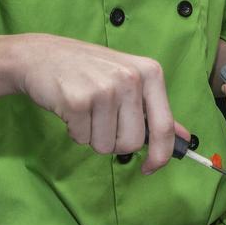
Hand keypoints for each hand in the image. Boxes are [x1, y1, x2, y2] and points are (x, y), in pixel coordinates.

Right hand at [14, 35, 180, 173]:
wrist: (40, 56)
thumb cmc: (88, 70)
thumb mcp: (129, 78)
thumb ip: (156, 109)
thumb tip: (185, 137)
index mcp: (150, 73)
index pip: (164, 126)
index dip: (161, 155)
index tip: (151, 168)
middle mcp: (130, 78)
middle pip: (133, 142)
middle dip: (115, 141)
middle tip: (101, 120)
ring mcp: (104, 89)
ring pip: (106, 145)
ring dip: (93, 136)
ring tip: (85, 109)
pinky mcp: (78, 101)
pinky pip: (83, 139)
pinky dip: (75, 132)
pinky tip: (71, 108)